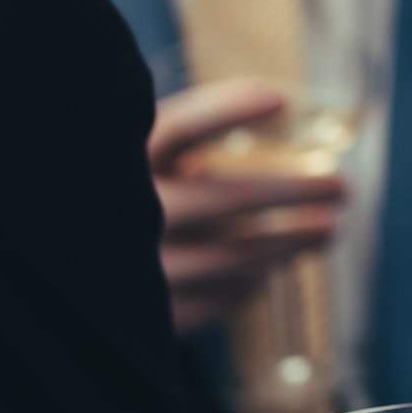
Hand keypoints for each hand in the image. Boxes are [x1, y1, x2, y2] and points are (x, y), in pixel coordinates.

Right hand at [150, 78, 345, 329]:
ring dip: (289, 243)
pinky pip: (222, 296)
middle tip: (342, 189)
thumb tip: (273, 102)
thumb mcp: (149, 161)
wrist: (69, 276)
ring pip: (233, 257)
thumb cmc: (133, 196)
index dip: (226, 109)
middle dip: (292, 192)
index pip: (179, 127)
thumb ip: (192, 134)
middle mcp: (125, 212)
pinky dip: (251, 281)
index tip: (279, 98)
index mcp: (125, 163)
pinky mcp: (154, 314)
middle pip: (226, 198)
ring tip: (327, 230)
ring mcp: (138, 267)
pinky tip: (270, 267)